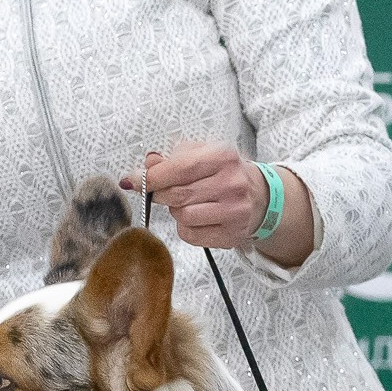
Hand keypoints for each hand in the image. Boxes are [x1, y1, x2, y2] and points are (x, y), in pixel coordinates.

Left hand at [123, 142, 291, 251]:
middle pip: (177, 195)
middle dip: (161, 194)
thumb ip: (172, 159)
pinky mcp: (231, 235)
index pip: (180, 168)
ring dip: (176, 211)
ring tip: (188, 203)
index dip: (151, 177)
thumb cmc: (224, 173)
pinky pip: (190, 235)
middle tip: (161, 192)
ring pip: (183, 216)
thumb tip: (147, 165)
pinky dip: (185, 227)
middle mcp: (232, 184)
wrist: (259, 195)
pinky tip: (198, 217)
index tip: (132, 180)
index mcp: (223, 158)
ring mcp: (234, 212)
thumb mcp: (201, 155)